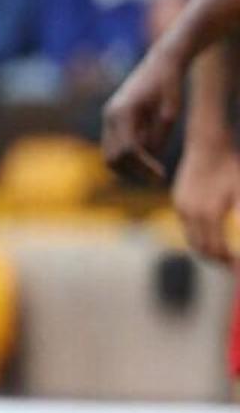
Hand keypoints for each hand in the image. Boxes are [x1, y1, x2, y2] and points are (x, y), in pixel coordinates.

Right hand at [101, 47, 185, 184]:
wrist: (162, 62)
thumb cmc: (169, 84)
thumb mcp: (170, 112)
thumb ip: (158, 136)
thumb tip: (150, 157)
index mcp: (122, 113)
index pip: (127, 151)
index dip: (144, 167)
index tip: (162, 176)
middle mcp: (109, 116)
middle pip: (112, 157)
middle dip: (133, 172)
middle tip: (156, 178)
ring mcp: (109, 117)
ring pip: (110, 154)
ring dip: (129, 165)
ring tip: (153, 170)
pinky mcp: (113, 118)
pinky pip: (116, 145)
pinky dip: (130, 155)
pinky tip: (150, 155)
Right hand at [177, 140, 239, 267]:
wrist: (208, 146)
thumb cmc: (232, 168)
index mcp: (209, 213)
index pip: (215, 248)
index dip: (227, 261)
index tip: (238, 266)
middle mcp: (191, 213)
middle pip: (200, 248)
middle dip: (216, 260)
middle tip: (231, 264)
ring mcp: (182, 207)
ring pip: (191, 239)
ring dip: (205, 249)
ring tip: (222, 252)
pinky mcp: (178, 201)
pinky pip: (187, 226)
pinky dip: (198, 235)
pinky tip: (212, 232)